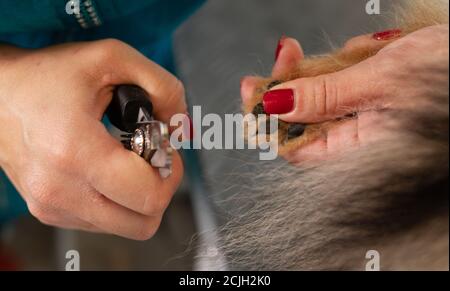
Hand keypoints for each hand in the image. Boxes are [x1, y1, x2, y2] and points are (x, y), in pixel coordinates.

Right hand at [0, 39, 184, 239]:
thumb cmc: (49, 76)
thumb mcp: (113, 58)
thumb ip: (163, 86)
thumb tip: (182, 127)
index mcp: (75, 152)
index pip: (149, 195)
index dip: (171, 171)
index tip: (163, 146)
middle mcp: (60, 190)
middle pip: (143, 223)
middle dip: (160, 188)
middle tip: (152, 156)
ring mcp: (52, 206)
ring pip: (127, 227)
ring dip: (140, 197)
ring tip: (129, 161)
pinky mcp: (50, 212)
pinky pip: (105, 222)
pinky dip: (119, 200)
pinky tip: (109, 170)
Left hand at [241, 25, 448, 162]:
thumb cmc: (447, 77)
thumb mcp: (380, 82)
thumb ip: (324, 97)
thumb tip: (275, 107)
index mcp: (356, 148)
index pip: (293, 146)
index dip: (267, 119)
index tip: (253, 88)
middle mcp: (356, 137)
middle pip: (300, 116)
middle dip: (291, 81)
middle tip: (285, 52)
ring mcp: (363, 113)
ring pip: (319, 92)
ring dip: (321, 66)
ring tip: (336, 49)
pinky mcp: (371, 93)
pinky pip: (343, 78)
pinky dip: (347, 59)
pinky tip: (373, 48)